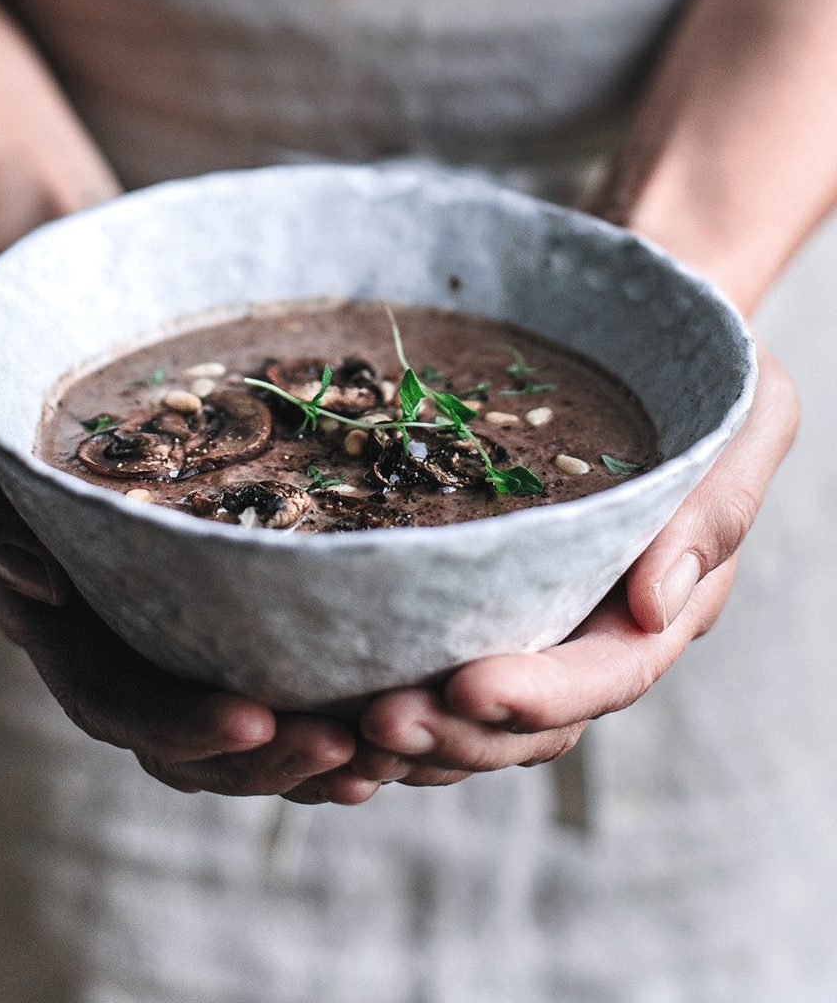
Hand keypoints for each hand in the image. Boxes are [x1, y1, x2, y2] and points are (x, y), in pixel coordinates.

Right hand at [0, 362, 378, 802]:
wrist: (63, 361)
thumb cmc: (7, 397)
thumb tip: (20, 576)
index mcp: (63, 622)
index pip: (114, 699)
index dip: (178, 724)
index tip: (253, 719)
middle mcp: (126, 644)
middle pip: (190, 743)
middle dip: (266, 758)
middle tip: (345, 747)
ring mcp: (184, 634)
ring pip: (246, 732)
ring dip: (315, 753)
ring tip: (388, 751)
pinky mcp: (240, 610)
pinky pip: (288, 683)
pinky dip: (339, 713)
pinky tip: (398, 718)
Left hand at [324, 344, 796, 789]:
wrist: (636, 338)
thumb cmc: (701, 372)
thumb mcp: (747, 416)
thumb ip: (716, 509)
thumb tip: (655, 605)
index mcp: (659, 602)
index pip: (606, 673)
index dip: (539, 692)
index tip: (468, 684)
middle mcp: (591, 629)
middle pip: (529, 719)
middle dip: (455, 729)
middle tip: (375, 719)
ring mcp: (531, 621)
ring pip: (473, 716)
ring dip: (411, 733)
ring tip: (338, 728)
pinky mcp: (473, 601)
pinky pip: (431, 671)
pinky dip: (382, 701)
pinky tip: (324, 704)